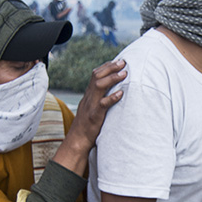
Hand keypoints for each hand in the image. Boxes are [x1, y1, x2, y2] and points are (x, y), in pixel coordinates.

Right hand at [49, 58, 124, 176]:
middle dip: (111, 67)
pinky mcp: (94, 116)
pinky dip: (112, 98)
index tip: (118, 61)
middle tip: (124, 62)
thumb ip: (99, 98)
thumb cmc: (87, 125)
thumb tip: (111, 91)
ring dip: (112, 78)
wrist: (77, 140)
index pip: (95, 74)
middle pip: (97, 76)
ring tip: (124, 74)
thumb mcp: (91, 108)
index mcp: (88, 95)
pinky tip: (121, 94)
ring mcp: (90, 106)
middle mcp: (88, 97)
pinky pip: (102, 105)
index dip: (107, 66)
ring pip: (98, 86)